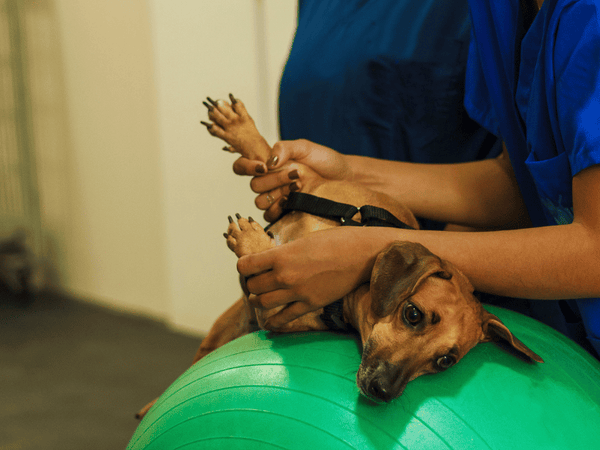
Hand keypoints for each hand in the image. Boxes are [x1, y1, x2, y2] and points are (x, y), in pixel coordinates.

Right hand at [232, 139, 352, 221]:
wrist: (345, 178)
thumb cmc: (325, 161)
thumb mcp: (305, 147)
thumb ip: (284, 148)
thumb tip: (269, 162)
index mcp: (269, 164)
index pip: (242, 166)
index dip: (246, 167)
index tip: (264, 166)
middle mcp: (269, 182)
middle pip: (254, 185)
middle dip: (274, 179)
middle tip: (296, 174)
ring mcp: (276, 198)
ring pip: (259, 202)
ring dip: (277, 194)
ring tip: (298, 187)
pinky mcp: (285, 212)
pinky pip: (269, 216)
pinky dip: (278, 209)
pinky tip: (293, 201)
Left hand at [236, 227, 376, 328]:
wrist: (362, 253)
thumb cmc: (336, 241)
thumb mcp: (303, 240)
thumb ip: (284, 253)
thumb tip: (271, 261)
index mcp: (281, 255)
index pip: (245, 265)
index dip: (244, 266)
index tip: (248, 266)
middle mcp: (285, 275)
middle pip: (252, 286)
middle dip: (251, 283)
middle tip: (255, 281)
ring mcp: (297, 292)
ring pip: (263, 303)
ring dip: (258, 300)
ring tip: (260, 297)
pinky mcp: (311, 304)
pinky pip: (284, 318)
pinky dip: (273, 322)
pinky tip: (269, 323)